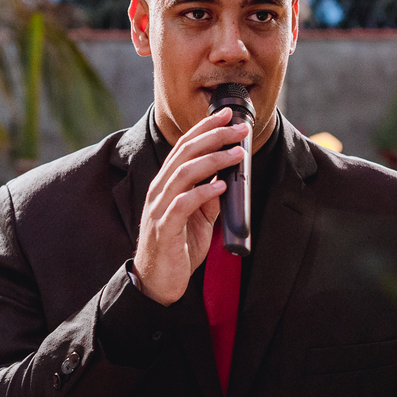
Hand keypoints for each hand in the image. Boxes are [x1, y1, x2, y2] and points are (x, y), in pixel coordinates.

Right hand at [133, 110, 249, 304]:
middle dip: (214, 137)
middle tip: (239, 129)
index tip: (227, 115)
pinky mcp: (164, 227)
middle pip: (185, 153)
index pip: (184, 146)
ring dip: (214, 160)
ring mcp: (159, 207)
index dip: (205, 128)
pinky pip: (182, 203)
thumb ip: (209, 197)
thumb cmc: (178, 247)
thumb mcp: (200, 218)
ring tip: (237, 154)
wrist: (157, 281)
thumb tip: (226, 178)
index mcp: (166, 183)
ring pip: (184, 173)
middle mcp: (159, 190)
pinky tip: (220, 186)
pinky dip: (203, 192)